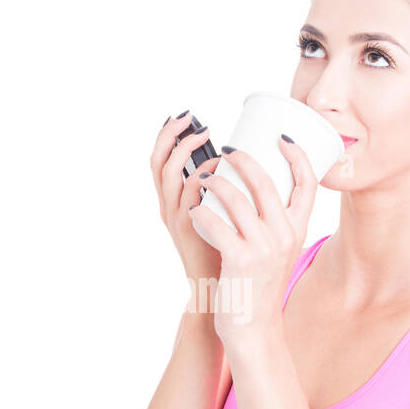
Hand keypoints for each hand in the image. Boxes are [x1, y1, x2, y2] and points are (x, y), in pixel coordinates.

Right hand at [151, 113, 221, 282]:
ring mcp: (175, 217)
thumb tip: (252, 166)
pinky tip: (217, 168)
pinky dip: (201, 176)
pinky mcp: (187, 229)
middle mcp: (168, 207)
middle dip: (170, 134)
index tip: (184, 118)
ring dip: (184, 150)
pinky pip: (189, 195)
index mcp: (174, 201)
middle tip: (188, 117)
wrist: (221, 291)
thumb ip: (228, 194)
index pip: (161, 161)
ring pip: (168, 174)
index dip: (168, 136)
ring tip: (203, 135)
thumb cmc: (228, 252)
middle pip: (157, 162)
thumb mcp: (222, 217)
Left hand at [187, 136, 319, 351]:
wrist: (254, 330)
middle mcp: (284, 236)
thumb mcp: (278, 253)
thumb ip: (272, 225)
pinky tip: (195, 211)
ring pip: (236, 199)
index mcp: (297, 231)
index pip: (307, 185)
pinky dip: (202, 213)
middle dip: (244, 160)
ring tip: (203, 178)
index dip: (297, 157)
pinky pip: (216, 224)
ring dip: (215, 183)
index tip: (282, 139)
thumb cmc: (259, 288)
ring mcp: (262, 248)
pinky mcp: (239, 260)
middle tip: (227, 151)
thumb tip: (252, 190)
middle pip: (266, 183)